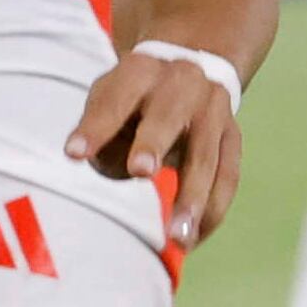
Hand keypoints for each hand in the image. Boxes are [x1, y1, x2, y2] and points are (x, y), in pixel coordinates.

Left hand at [67, 47, 243, 250]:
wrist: (193, 67)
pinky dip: (212, 211)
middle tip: (139, 172)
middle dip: (154, 143)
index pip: (115, 99)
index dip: (96, 126)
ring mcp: (214, 112)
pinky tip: (193, 239)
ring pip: (207, 157)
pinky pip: (228, 177)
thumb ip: (100, 130)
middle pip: (168, 116)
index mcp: (142, 72)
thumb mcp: (109, 96)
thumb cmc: (133, 97)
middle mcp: (184, 85)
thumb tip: (103, 167)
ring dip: (194, 198)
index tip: (74, 154)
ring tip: (178, 239)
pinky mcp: (232, 137)